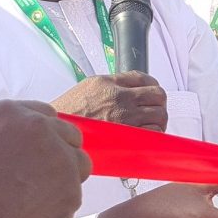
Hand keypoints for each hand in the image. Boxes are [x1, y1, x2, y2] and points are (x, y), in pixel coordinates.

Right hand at [0, 100, 90, 217]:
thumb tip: (13, 143)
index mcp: (9, 113)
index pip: (44, 114)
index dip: (42, 134)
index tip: (37, 148)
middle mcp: (40, 129)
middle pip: (68, 136)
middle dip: (59, 152)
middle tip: (40, 176)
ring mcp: (60, 159)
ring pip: (78, 165)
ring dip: (64, 178)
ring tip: (35, 198)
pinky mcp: (71, 191)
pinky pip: (72, 196)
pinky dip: (58, 207)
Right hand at [52, 72, 167, 130]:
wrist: (58, 132)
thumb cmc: (69, 112)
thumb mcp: (89, 86)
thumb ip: (113, 82)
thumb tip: (133, 83)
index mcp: (111, 84)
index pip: (145, 80)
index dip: (152, 87)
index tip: (151, 93)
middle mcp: (120, 99)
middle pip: (158, 96)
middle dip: (158, 103)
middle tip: (153, 110)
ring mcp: (124, 119)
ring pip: (159, 115)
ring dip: (158, 120)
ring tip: (150, 124)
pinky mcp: (126, 138)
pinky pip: (152, 134)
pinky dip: (153, 135)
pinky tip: (145, 136)